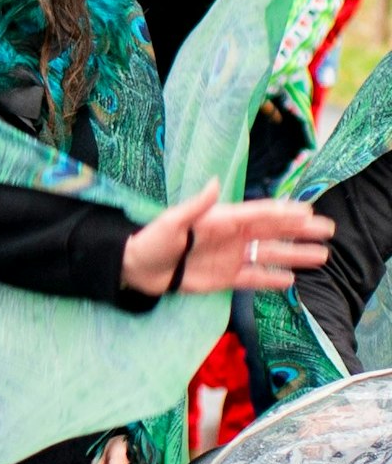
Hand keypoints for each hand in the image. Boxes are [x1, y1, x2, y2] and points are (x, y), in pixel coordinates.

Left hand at [121, 179, 332, 294]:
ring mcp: (229, 257)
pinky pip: (253, 278)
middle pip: (271, 232)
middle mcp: (231, 237)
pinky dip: (271, 279)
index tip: (307, 211)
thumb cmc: (151, 240)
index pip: (258, 214)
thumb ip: (196, 205)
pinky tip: (292, 280)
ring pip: (268, 255)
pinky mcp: (224, 278)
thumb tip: (215, 183)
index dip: (283, 212)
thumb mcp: (171, 221)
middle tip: (327, 229)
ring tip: (321, 256)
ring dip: (294, 255)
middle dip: (299, 230)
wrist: (137, 269)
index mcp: (221, 220)